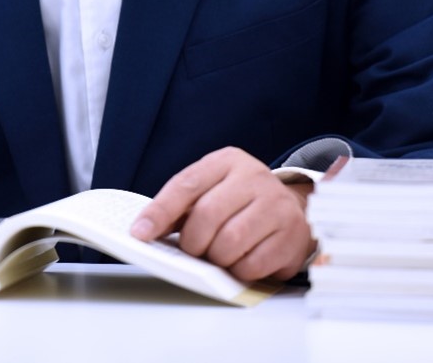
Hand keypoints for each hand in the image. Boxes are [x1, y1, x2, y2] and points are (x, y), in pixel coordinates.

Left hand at [129, 147, 313, 281]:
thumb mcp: (211, 191)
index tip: (140, 233)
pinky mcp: (292, 234)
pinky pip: (253, 264)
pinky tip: (242, 261)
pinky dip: (239, 271)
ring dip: (216, 259)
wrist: (291, 208)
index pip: (186, 184)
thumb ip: (181, 208)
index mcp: (227, 161)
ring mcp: (277, 205)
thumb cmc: (240, 203)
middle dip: (192, 242)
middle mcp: (254, 177)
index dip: (160, 211)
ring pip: (230, 242)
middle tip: (193, 251)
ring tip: (219, 255)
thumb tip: (146, 231)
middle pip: (207, 216)